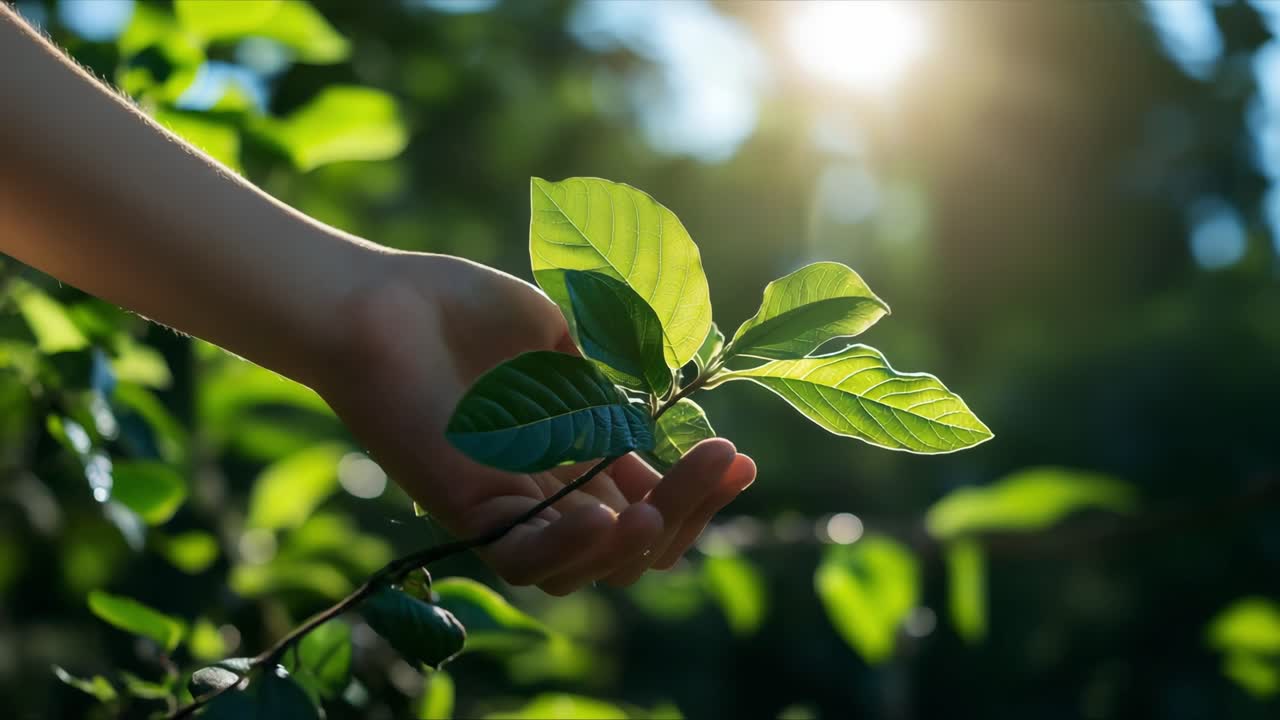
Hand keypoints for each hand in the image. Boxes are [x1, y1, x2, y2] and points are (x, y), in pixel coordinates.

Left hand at [318, 251, 755, 594]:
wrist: (378, 298)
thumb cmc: (461, 306)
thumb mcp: (561, 336)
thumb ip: (612, 378)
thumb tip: (665, 414)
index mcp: (572, 453)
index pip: (646, 499)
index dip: (697, 491)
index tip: (738, 457)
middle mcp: (543, 489)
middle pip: (629, 542)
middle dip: (687, 511)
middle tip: (722, 463)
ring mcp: (503, 504)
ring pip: (583, 567)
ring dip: (634, 546)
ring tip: (655, 510)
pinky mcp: (461, 508)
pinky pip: (521, 558)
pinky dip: (566, 549)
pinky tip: (603, 518)